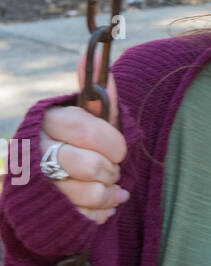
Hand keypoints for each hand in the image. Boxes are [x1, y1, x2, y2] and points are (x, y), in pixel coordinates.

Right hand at [38, 48, 129, 224]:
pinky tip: (99, 204)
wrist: (50, 189)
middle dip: (111, 171)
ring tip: (105, 187)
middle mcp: (37, 151)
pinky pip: (88, 216)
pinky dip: (102, 212)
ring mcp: (40, 185)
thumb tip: (93, 48)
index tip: (118, 150)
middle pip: (92, 165)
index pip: (87, 130)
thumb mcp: (87, 118)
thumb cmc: (77, 146)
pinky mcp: (47, 213)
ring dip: (108, 193)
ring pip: (92, 193)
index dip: (113, 144)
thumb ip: (94, 93)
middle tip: (111, 170)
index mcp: (48, 121)